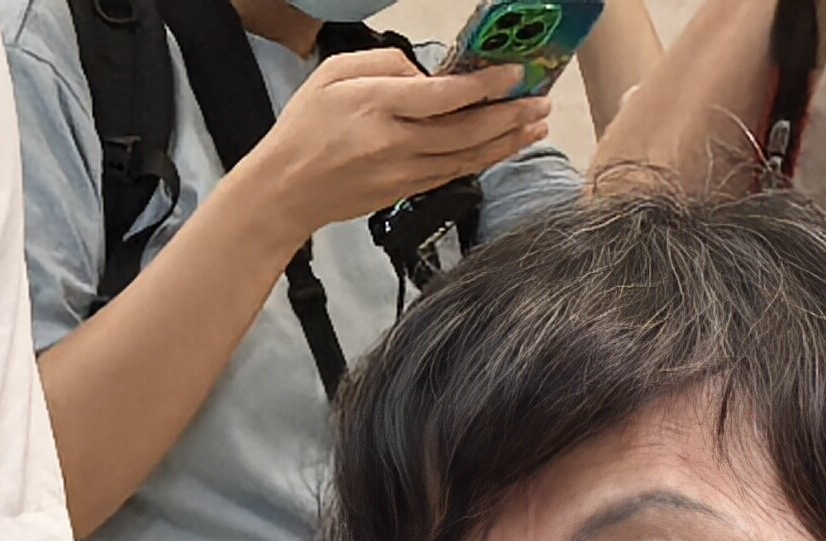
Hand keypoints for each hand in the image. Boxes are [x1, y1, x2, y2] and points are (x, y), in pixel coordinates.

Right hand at [218, 49, 551, 258]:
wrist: (284, 192)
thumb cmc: (304, 127)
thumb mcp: (332, 73)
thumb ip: (384, 63)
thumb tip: (426, 74)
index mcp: (377, 107)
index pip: (444, 97)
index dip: (486, 86)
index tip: (516, 74)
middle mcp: (395, 143)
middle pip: (467, 132)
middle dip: (510, 116)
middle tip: (541, 102)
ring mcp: (403, 173)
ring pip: (467, 158)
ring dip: (507, 142)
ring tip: (537, 125)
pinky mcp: (405, 191)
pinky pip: (453, 173)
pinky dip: (483, 160)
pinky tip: (503, 147)